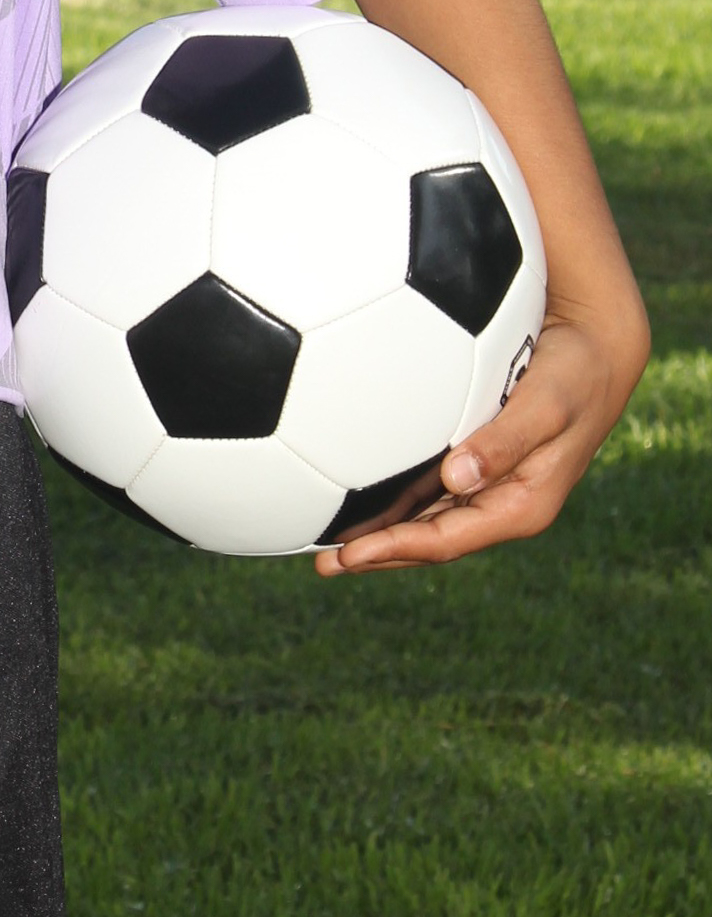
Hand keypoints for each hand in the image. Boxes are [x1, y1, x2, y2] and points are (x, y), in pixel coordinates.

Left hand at [313, 307, 639, 576]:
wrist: (595, 351)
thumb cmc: (574, 376)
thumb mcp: (547, 405)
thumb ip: (504, 441)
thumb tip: (456, 477)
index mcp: (521, 505)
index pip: (447, 539)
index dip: (397, 549)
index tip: (350, 554)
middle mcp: (500, 503)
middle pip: (429, 540)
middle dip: (377, 554)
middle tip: (321, 565)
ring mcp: (486, 485)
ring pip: (424, 519)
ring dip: (379, 532)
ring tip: (325, 544)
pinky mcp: (475, 460)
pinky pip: (426, 488)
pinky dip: (392, 498)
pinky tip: (353, 493)